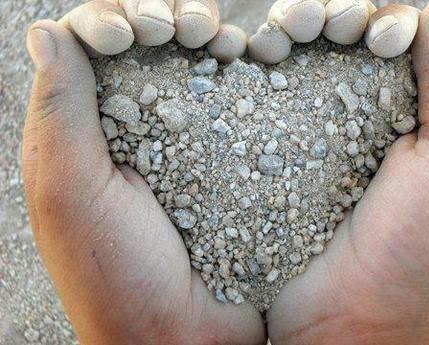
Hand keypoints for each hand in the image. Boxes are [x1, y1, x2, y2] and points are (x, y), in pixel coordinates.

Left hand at [23, 17, 264, 344]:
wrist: (180, 334)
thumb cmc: (114, 273)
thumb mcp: (69, 192)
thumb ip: (58, 112)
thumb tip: (46, 32)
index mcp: (85, 129)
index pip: (90, 44)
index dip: (112, 19)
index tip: (134, 34)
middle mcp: (132, 127)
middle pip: (145, 44)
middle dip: (165, 17)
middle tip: (187, 27)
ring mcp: (183, 140)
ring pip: (191, 62)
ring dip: (204, 33)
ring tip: (217, 38)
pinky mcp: (223, 156)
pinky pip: (229, 96)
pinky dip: (237, 68)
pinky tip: (243, 58)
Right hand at [267, 0, 428, 343]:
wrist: (348, 326)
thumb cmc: (416, 253)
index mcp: (396, 119)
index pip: (380, 49)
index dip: (368, 24)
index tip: (356, 23)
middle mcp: (345, 127)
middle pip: (327, 57)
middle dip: (315, 28)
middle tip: (300, 25)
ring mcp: (298, 148)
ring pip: (284, 80)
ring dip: (276, 51)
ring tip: (271, 42)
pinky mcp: (263, 171)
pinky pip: (250, 119)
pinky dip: (242, 87)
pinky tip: (233, 65)